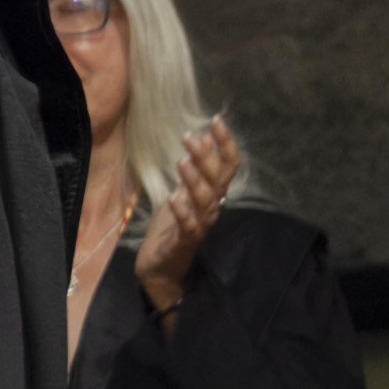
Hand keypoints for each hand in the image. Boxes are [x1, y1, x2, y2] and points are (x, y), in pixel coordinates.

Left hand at [130, 118, 242, 314]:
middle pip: (217, 180)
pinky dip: (182, 211)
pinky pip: (189, 225)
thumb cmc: (172, 227)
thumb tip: (203, 139)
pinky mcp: (185, 241)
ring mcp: (200, 224)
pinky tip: (173, 197)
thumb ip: (195, 171)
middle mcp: (211, 208)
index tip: (216, 121)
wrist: (160, 266)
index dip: (225, 144)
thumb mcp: (182, 193)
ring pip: (205, 200)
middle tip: (189, 137)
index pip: (228, 166)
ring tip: (182, 162)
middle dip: (206, 157)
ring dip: (194, 180)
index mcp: (212, 195)